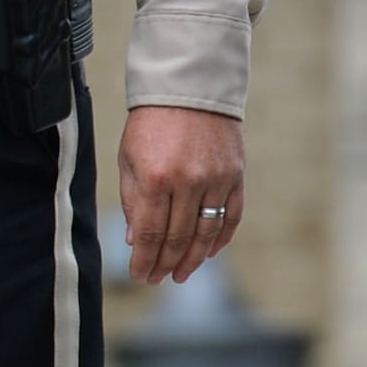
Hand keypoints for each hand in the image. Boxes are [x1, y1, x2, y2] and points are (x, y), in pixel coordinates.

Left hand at [118, 104, 246, 284]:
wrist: (190, 86)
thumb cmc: (152, 122)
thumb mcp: (130, 159)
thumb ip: (133, 201)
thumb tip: (137, 242)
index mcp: (155, 177)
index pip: (151, 234)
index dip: (145, 260)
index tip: (141, 276)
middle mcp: (188, 181)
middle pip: (178, 238)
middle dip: (166, 265)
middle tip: (159, 280)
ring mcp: (216, 178)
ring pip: (206, 233)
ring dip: (193, 258)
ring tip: (182, 274)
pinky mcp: (236, 174)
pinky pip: (232, 215)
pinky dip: (221, 238)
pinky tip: (209, 252)